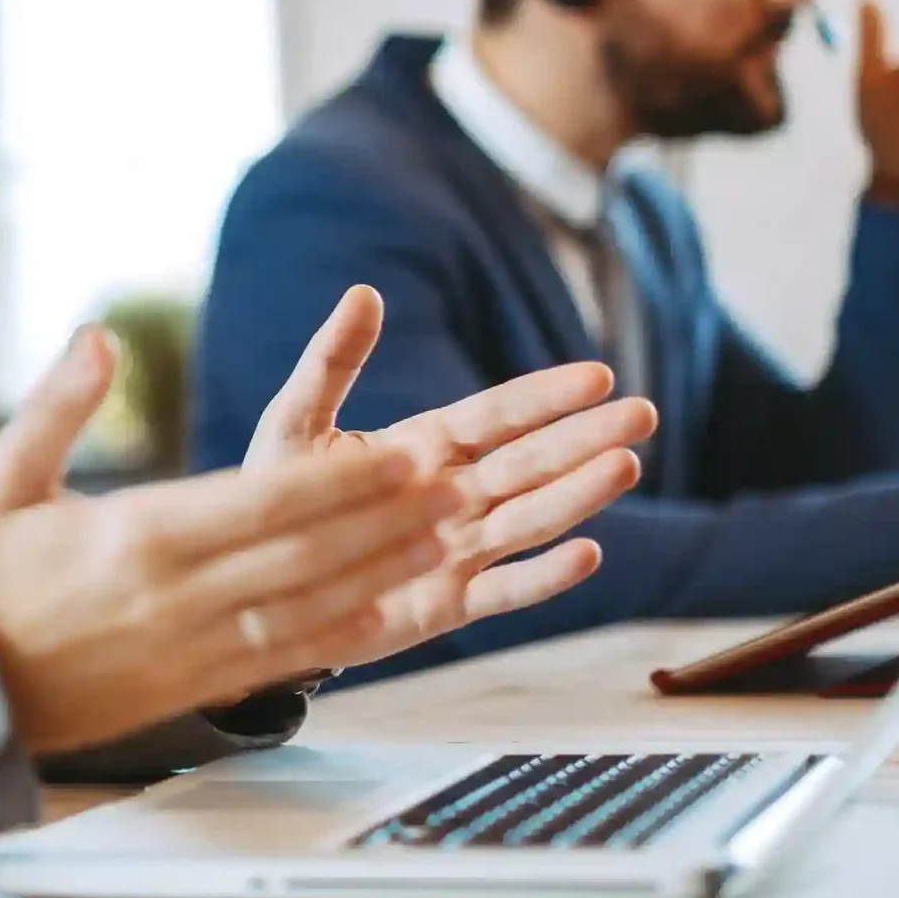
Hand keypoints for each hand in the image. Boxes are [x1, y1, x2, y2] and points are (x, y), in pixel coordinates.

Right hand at [0, 287, 648, 755]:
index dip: (346, 485)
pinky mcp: (203, 683)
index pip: (265, 505)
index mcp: (141, 538)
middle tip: (465, 481)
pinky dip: (353, 632)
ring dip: (390, 570)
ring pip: (317, 605)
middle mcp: (183, 596)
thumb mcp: (3, 479)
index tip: (407, 455)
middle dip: (393, 518)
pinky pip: (293, 656)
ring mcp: (199, 647)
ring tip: (456, 535)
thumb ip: (58, 405)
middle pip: (310, 553)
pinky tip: (399, 611)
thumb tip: (98, 337)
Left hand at [241, 289, 650, 669]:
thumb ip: (332, 362)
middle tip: (642, 413)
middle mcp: (452, 496)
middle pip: (528, 463)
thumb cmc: (277, 496)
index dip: (544, 396)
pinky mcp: (446, 606)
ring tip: (625, 465)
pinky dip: (544, 577)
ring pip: (529, 519)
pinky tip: (587, 555)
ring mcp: (456, 551)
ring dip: (577, 495)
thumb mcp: (296, 420)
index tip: (598, 376)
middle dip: (584, 438)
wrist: (256, 580)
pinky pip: (504, 591)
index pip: (496, 416)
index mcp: (424, 446)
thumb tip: (365, 292)